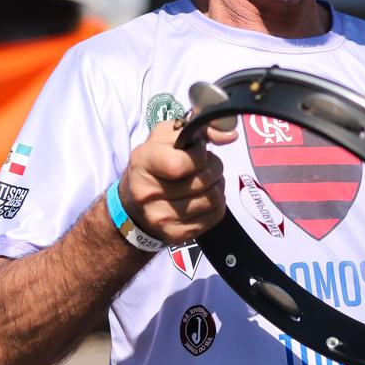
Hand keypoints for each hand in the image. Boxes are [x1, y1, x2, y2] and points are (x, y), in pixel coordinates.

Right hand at [119, 119, 237, 243]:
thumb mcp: (167, 136)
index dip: (199, 156)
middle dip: (214, 168)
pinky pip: (215, 215)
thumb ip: (200, 129)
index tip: (198, 151)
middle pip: (203, 181)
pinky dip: (217, 203)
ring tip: (208, 180)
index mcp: (143, 162)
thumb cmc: (154, 163)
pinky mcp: (176, 234)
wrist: (133, 204)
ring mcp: (161, 217)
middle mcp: (148, 193)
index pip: (181, 164)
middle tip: (208, 165)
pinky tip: (205, 196)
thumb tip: (231, 135)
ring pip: (213, 198)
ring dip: (218, 185)